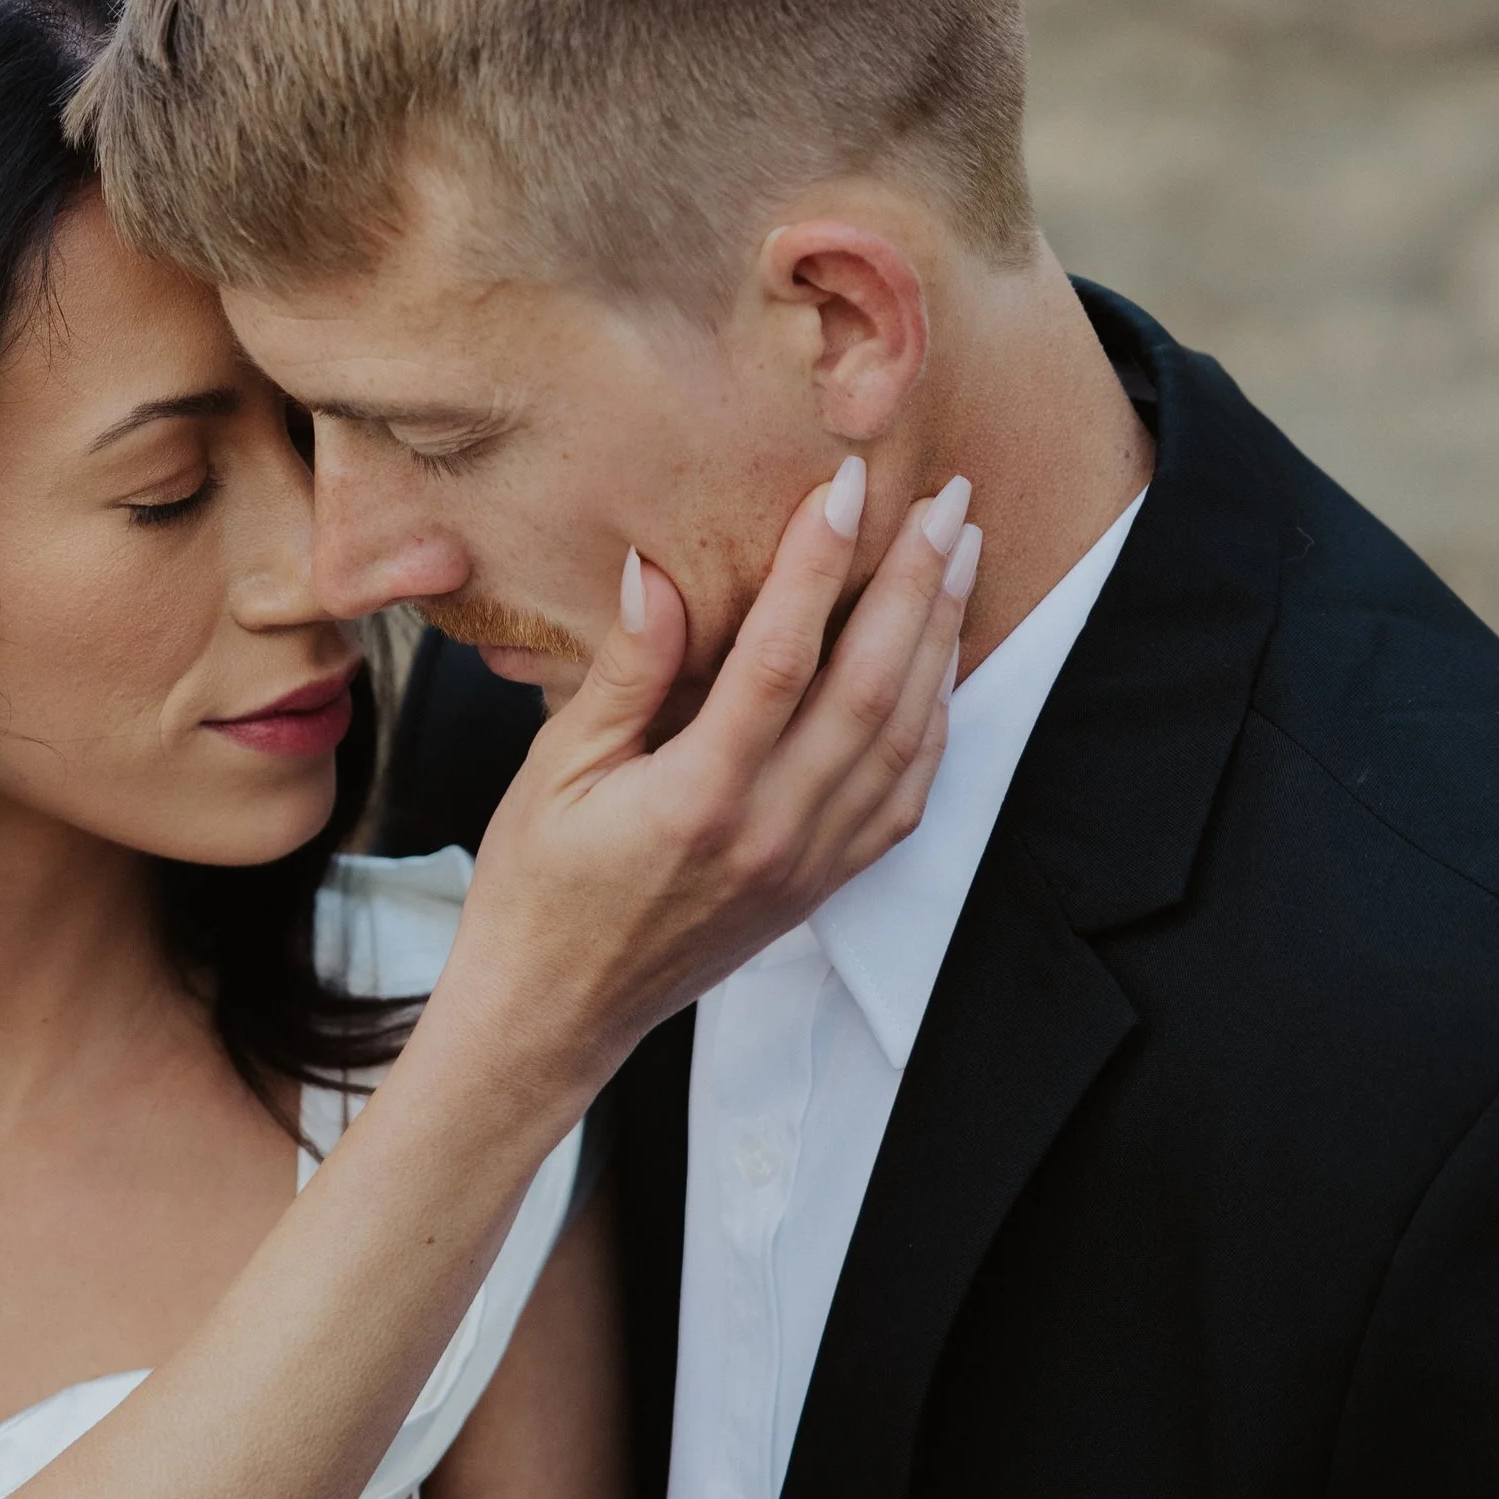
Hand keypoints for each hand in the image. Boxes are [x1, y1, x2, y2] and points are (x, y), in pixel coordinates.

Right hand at [435, 469, 974, 1111]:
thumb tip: (653, 571)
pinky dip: (936, 720)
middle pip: (872, 687)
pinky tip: (943, 659)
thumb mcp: (554, 772)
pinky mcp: (824, 883)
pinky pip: (906, 795)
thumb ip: (621, 673)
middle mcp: (771, 833)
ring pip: (907, 737)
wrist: (558, 1012)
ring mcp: (809, 863)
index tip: (847, 485)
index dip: (820, 564)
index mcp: (696, 799)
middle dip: (916, 582)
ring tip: (960, 555)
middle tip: (946, 498)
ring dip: (942, 638)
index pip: (781, 659)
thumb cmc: (538, 889)